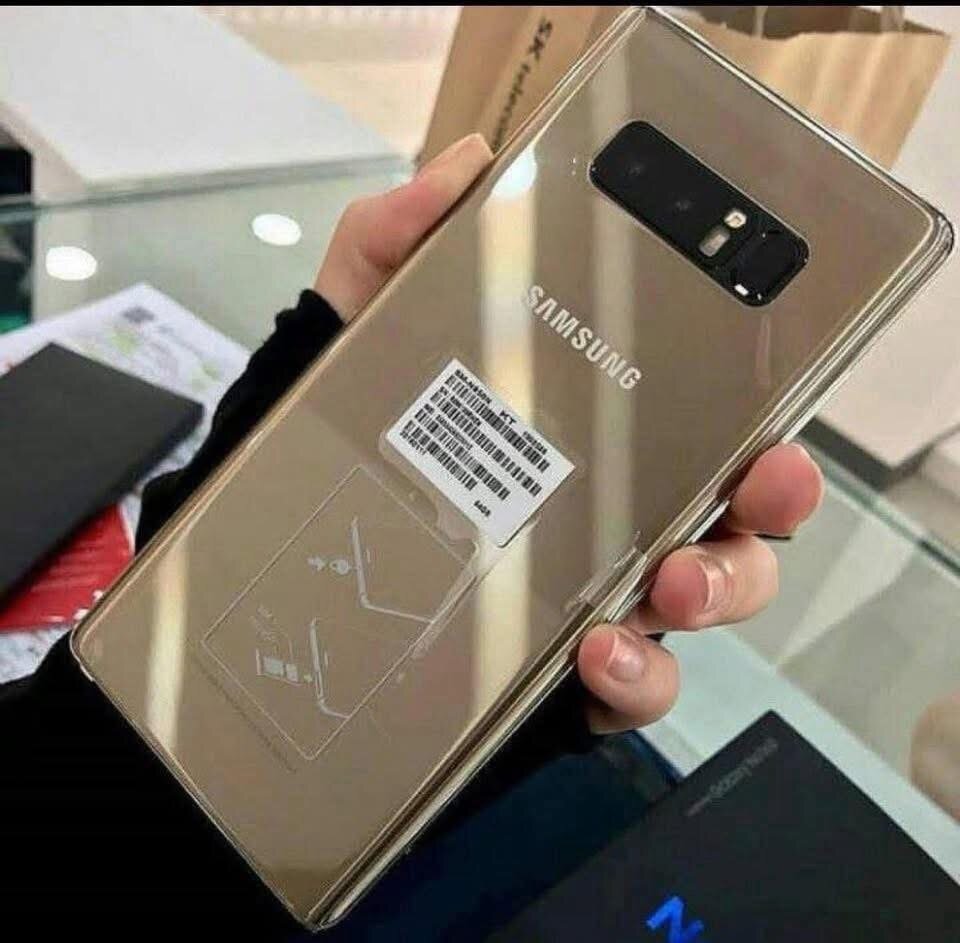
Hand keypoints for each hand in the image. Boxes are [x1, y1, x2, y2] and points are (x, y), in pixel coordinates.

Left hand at [315, 134, 823, 733]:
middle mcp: (613, 511)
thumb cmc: (352, 439)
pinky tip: (599, 654)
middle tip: (759, 487)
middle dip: (769, 504)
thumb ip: (397, 243)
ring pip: (703, 600)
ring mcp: (595, 593)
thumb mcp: (361, 329)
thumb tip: (464, 168)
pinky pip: (630, 686)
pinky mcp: (559, 669)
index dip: (761, 420)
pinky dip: (634, 677)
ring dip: (713, 591)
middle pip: (734, 512)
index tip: (772, 417)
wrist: (289, 559)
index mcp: (594, 430)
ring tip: (665, 584)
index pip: (707, 420)